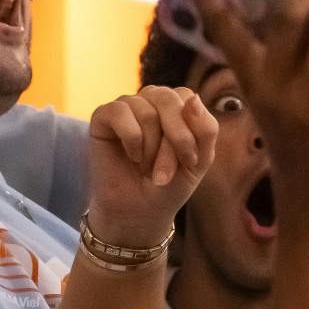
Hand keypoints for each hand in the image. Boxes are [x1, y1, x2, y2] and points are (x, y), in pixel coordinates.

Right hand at [85, 84, 216, 247]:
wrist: (138, 211)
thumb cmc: (171, 184)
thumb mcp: (199, 160)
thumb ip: (206, 128)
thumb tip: (193, 98)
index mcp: (179, 104)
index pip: (189, 99)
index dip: (190, 132)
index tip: (190, 163)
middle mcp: (152, 98)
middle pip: (168, 100)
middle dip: (174, 140)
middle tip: (167, 172)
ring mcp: (127, 105)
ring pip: (147, 112)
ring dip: (151, 149)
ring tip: (147, 168)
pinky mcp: (103, 116)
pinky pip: (120, 113)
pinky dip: (131, 139)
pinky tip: (132, 156)